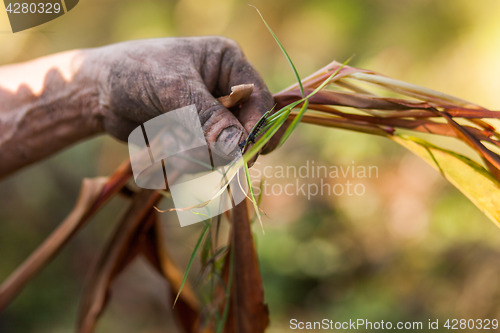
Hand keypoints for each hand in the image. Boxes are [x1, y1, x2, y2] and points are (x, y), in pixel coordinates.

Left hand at [93, 36, 274, 157]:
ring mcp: (212, 119)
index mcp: (229, 65)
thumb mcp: (173, 88)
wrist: (98, 92)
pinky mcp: (197, 140)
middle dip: (232, 149)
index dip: (257, 127)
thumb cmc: (134, 73)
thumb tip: (236, 147)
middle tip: (216, 161)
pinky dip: (187, 165)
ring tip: (170, 149)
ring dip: (201, 158)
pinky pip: (205, 162)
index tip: (244, 151)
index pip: (260, 99)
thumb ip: (207, 117)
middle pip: (250, 130)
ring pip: (227, 152)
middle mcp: (226, 92)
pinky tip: (164, 153)